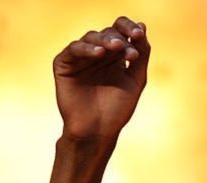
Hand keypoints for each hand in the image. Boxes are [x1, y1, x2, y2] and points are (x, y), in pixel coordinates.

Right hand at [53, 16, 148, 143]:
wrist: (96, 132)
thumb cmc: (116, 111)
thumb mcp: (135, 80)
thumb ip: (141, 54)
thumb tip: (143, 25)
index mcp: (114, 56)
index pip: (121, 32)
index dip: (130, 28)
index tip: (139, 35)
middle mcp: (97, 54)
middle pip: (107, 33)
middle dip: (118, 38)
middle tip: (126, 48)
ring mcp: (80, 58)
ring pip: (91, 38)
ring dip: (104, 40)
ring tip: (116, 48)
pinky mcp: (64, 64)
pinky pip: (74, 49)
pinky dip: (86, 49)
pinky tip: (98, 53)